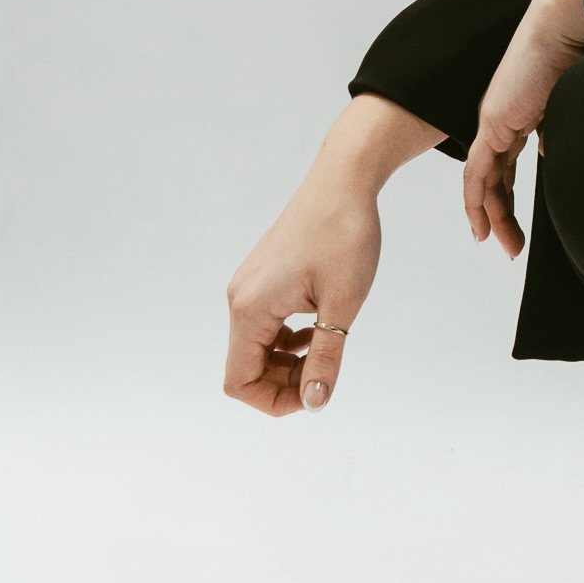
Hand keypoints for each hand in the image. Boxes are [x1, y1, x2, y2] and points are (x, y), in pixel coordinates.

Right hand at [225, 174, 381, 416]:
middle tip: (328, 372)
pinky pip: (265, 323)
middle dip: (284, 382)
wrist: (344, 180)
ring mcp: (249, 285)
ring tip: (328, 347)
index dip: (274, 400)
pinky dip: (288, 338)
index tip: (316, 391)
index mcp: (251, 308)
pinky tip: (320, 326)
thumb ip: (326, 357)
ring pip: (257, 346)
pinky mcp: (263, 276)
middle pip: (246, 366)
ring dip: (289, 361)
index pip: (238, 380)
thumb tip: (315, 403)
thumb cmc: (345, 236)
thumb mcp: (342, 303)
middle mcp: (240, 298)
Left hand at [463, 0, 583, 257]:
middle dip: (501, 214)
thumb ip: (559, 128)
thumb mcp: (571, 101)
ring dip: (491, 215)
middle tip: (511, 246)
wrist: (565, 23)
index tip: (517, 224)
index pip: (507, 162)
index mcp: (519, 111)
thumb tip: (551, 152)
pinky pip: (478, 173)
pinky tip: (483, 225)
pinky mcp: (492, 123)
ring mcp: (494, 120)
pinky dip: (477, 201)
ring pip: (484, 180)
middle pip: (494, 176)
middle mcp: (502, 117)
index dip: (508, 194)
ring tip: (503, 246)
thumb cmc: (579, 50)